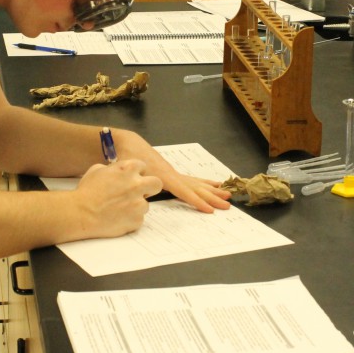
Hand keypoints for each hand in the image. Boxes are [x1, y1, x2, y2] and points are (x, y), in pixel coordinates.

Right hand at [73, 160, 161, 237]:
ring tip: (119, 209)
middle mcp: (137, 185)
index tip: (132, 178)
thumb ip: (113, 169)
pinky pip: (138, 219)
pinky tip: (117, 218)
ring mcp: (139, 204)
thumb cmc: (86, 191)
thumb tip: (118, 172)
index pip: (143, 166)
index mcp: (128, 169)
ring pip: (146, 204)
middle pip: (157, 183)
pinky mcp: (137, 220)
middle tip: (139, 192)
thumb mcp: (97, 170)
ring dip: (136, 206)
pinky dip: (130, 219)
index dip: (137, 173)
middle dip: (150, 187)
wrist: (81, 213)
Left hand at [110, 128, 231, 212]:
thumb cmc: (126, 157)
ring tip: (227, 194)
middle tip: (227, 205)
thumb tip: (147, 194)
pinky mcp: (171, 172)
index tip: (209, 210)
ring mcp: (173, 172)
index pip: (183, 191)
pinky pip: (191, 179)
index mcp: (163, 175)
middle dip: (212, 197)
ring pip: (196, 183)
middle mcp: (172, 173)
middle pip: (196, 187)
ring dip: (212, 190)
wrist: (126, 142)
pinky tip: (214, 184)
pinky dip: (203, 182)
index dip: (196, 201)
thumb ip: (139, 185)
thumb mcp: (129, 173)